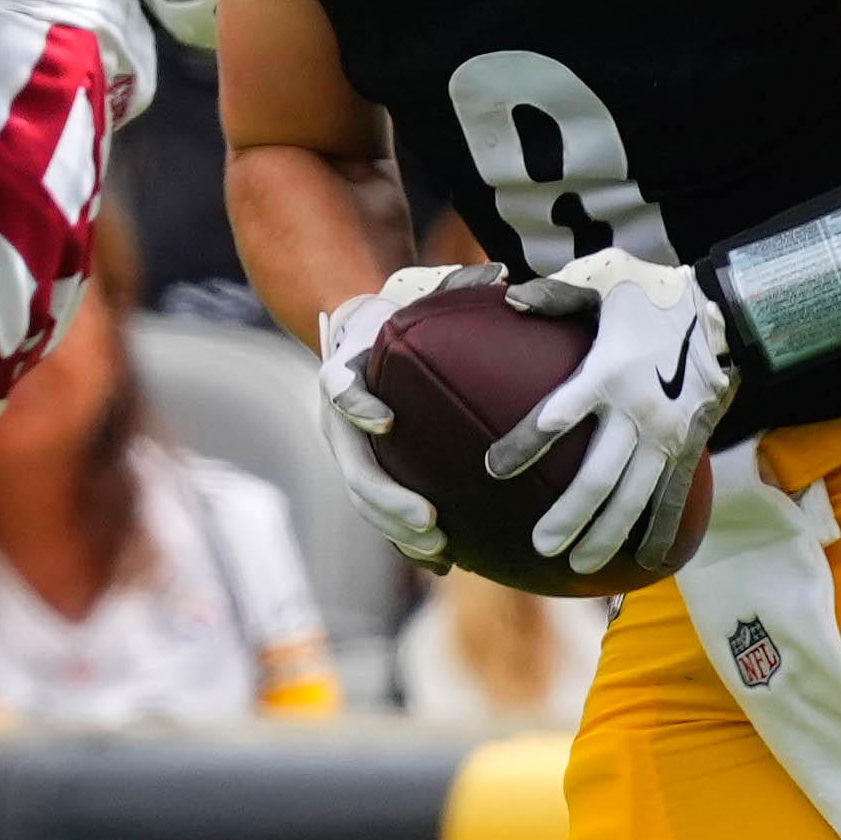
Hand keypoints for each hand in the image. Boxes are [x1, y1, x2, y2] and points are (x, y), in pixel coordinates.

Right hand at [312, 259, 502, 566]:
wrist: (360, 336)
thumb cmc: (399, 311)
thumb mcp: (419, 292)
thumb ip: (453, 286)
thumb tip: (502, 275)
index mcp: (344, 371)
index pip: (339, 389)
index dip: (358, 405)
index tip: (386, 421)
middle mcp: (338, 419)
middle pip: (352, 466)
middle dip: (387, 499)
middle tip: (430, 521)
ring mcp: (349, 451)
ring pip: (363, 500)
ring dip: (397, 531)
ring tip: (441, 552)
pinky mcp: (366, 472)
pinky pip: (382, 513)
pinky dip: (408, 540)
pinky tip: (448, 565)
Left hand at [484, 246, 729, 579]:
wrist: (726, 311)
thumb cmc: (653, 294)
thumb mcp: (605, 278)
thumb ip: (557, 294)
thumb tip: (510, 301)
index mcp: (608, 372)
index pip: (557, 415)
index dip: (524, 444)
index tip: (492, 470)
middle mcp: (637, 411)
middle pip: (597, 478)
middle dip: (567, 516)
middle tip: (540, 545)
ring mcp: (666, 436)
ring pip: (633, 499)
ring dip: (605, 535)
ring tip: (577, 566)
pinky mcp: (688, 448)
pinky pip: (672, 498)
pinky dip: (657, 532)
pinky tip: (640, 563)